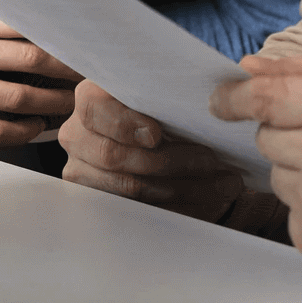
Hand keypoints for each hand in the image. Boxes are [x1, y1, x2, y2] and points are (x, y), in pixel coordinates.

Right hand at [0, 4, 79, 145]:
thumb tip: (35, 25)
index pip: (25, 21)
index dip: (61, 31)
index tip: (86, 37)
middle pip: (33, 60)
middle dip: (69, 69)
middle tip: (92, 73)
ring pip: (21, 98)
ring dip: (54, 102)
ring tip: (73, 102)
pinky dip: (24, 130)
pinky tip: (38, 127)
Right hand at [58, 80, 243, 221]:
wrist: (156, 133)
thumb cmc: (162, 107)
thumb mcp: (164, 92)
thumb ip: (171, 92)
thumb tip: (212, 100)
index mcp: (89, 96)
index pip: (94, 108)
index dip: (124, 123)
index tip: (157, 135)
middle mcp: (77, 134)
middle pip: (114, 155)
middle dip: (170, 161)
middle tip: (211, 161)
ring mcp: (82, 170)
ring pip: (130, 187)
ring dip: (183, 187)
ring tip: (224, 184)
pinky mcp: (98, 200)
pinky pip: (139, 210)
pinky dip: (179, 205)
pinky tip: (210, 200)